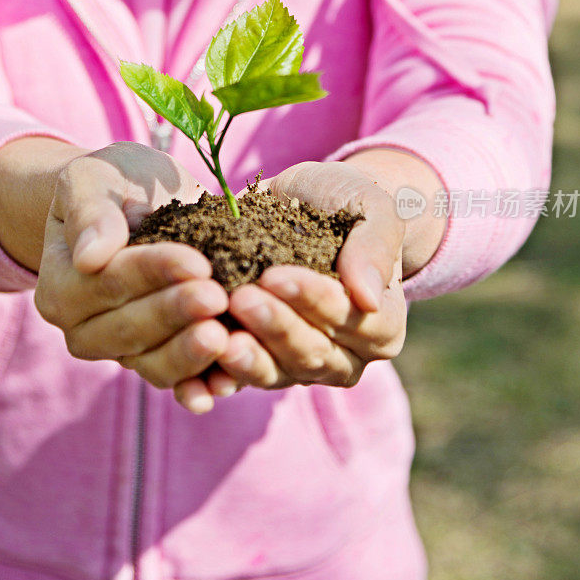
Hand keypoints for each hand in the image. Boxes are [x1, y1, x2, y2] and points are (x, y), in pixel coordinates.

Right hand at [33, 142, 230, 412]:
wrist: (139, 201)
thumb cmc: (115, 183)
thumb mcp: (96, 178)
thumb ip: (91, 211)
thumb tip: (89, 257)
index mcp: (61, 288)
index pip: (109, 282)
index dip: (152, 273)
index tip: (196, 261)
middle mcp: (85, 331)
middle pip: (130, 329)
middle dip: (176, 313)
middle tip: (217, 297)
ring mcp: (122, 352)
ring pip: (154, 363)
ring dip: (189, 354)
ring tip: (226, 337)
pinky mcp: (160, 360)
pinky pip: (179, 380)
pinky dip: (202, 384)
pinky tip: (228, 381)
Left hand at [209, 161, 406, 390]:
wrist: (306, 202)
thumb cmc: (347, 202)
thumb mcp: (371, 208)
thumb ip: (375, 247)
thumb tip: (367, 298)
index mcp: (382, 323)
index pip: (351, 318)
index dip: (313, 299)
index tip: (275, 275)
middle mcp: (347, 356)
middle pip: (313, 352)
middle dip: (275, 326)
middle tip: (240, 299)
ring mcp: (302, 365)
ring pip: (278, 372)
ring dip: (248, 356)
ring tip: (219, 337)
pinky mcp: (263, 364)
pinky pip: (243, 377)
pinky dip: (220, 375)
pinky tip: (197, 367)